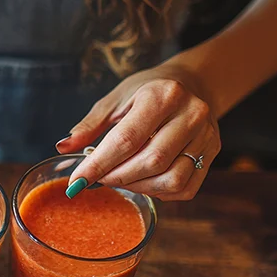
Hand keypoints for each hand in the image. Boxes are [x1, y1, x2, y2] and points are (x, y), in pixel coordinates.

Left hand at [56, 68, 219, 200]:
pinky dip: (159, 192)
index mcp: (162, 95)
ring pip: (170, 179)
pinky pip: (184, 188)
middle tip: (99, 179)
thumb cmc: (147, 92)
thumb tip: (63, 147)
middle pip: (150, 161)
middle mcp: (190, 114)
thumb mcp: (115, 100)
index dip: (99, 165)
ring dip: (139, 187)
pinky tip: (144, 180)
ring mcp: (207, 135)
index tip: (77, 182)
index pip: (126, 139)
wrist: (191, 84)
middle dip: (117, 177)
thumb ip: (90, 126)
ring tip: (121, 178)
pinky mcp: (213, 153)